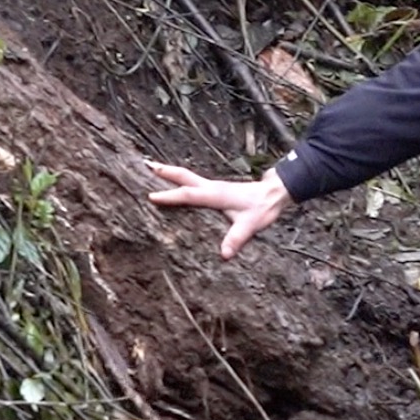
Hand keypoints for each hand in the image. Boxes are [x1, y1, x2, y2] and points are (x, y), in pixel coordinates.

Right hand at [146, 161, 293, 258]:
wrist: (275, 193)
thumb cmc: (262, 207)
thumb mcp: (250, 225)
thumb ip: (237, 239)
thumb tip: (225, 255)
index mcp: (216, 195)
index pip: (188, 194)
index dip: (170, 195)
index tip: (151, 196)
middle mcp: (212, 187)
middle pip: (183, 176)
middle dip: (163, 171)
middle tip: (144, 165)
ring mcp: (213, 186)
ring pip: (187, 176)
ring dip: (169, 172)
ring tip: (151, 168)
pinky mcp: (216, 189)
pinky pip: (193, 181)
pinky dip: (179, 179)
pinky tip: (174, 183)